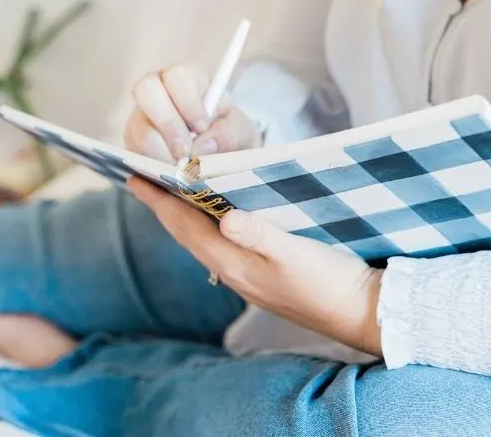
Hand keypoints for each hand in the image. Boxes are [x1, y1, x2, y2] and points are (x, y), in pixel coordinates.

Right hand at [125, 64, 261, 162]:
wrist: (219, 158)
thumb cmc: (228, 135)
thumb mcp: (240, 132)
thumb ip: (229, 133)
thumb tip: (201, 147)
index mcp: (185, 80)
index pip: (177, 77)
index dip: (187, 102)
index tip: (202, 127)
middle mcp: (156, 93)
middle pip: (146, 91)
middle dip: (168, 125)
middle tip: (185, 152)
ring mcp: (140, 119)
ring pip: (138, 129)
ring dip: (160, 153)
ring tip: (181, 170)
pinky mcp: (133, 145)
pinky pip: (134, 155)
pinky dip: (152, 170)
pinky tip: (170, 178)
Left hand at [130, 178, 382, 355]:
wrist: (356, 312)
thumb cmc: (328, 282)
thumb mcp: (296, 253)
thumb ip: (260, 235)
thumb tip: (223, 217)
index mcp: (234, 262)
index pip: (185, 226)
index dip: (159, 201)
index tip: (134, 178)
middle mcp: (232, 271)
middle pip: (186, 234)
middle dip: (162, 207)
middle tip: (142, 181)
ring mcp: (244, 276)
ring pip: (200, 241)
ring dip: (180, 217)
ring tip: (167, 195)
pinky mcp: (258, 276)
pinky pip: (218, 247)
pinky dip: (204, 227)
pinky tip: (212, 218)